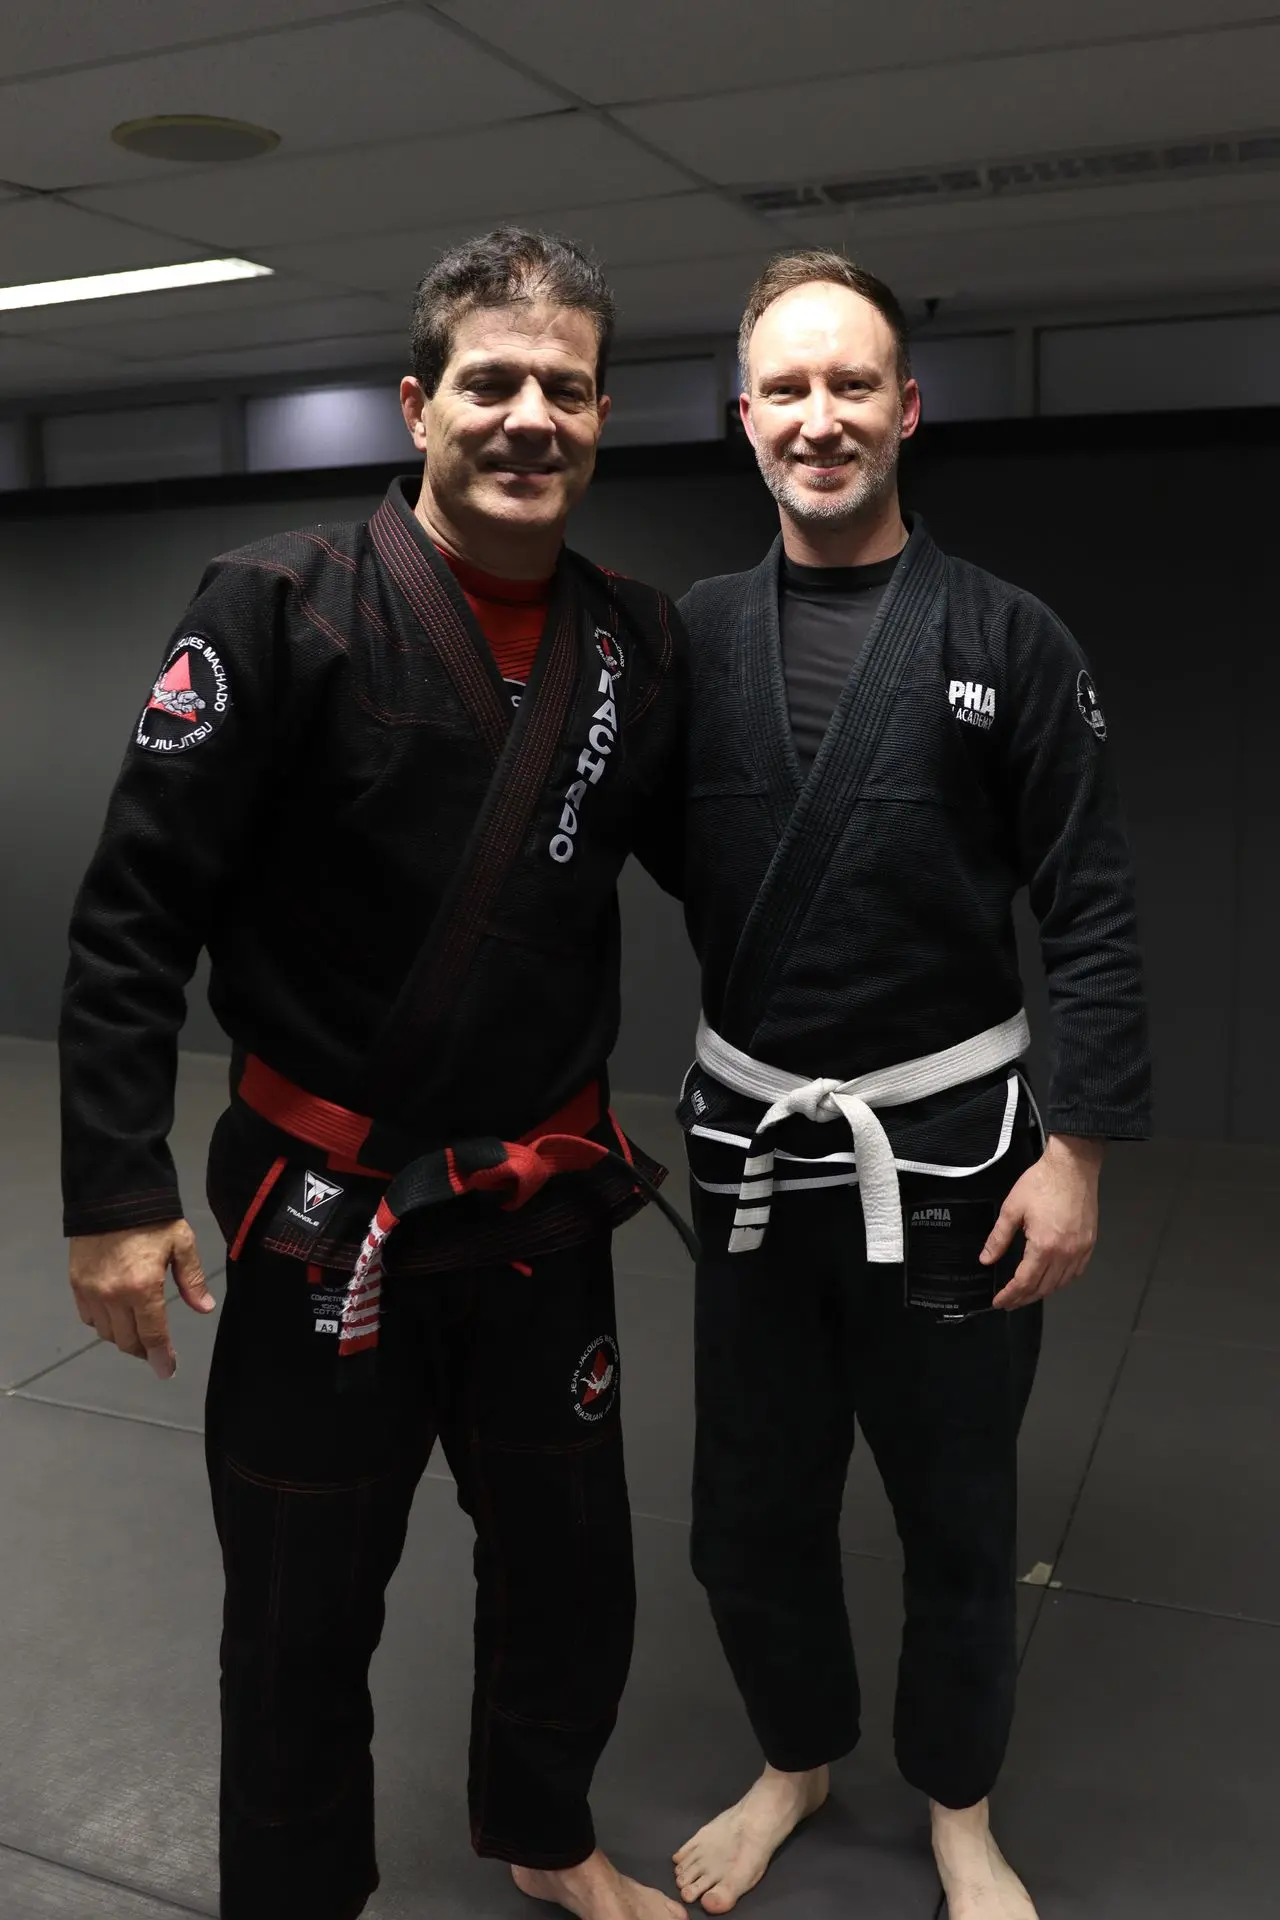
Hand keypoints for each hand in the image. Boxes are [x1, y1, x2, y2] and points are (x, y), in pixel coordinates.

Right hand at [68, 1220, 215, 1377]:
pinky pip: (88, 1317)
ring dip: (122, 1338)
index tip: (167, 1370)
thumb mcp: (181, 1243)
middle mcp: (113, 1296)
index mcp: (143, 1288)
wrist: (111, 1193)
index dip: (161, 1357)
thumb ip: (192, 1279)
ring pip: (106, 1333)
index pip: (152, 1335)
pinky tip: (115, 1314)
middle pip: (127, 1341)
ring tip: (138, 1330)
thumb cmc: (152, 1217)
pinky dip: (102, 1323)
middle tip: (156, 1350)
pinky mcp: (76, 1284)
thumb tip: (204, 1308)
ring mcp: (91, 1291)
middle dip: (143, 1351)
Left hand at [980, 1134, 1103, 1309]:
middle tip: (1009, 1302)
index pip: (1025, 1282)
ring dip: (1042, 1292)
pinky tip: (1051, 1280)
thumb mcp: (1012, 1209)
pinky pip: (1075, 1272)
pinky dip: (1061, 1281)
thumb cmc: (1041, 1183)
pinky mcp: (1089, 1243)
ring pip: (1060, 1283)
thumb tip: (986, 1259)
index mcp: (1044, 1246)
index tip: (999, 1302)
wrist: (1072, 1167)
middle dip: (1024, 1298)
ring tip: (1026, 1294)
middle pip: (1043, 1288)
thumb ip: (999, 1238)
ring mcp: (1080, 1250)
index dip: (1010, 1295)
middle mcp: (1065, 1253)